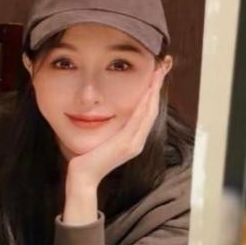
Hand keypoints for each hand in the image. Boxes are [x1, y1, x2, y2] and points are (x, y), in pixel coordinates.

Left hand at [67, 66, 166, 190]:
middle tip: (162, 68)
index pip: (147, 112)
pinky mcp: (126, 144)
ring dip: (154, 92)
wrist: (84, 176)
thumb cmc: (87, 157)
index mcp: (133, 139)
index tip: (156, 75)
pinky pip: (138, 120)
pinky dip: (144, 105)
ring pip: (149, 112)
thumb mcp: (102, 138)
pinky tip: (148, 92)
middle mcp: (137, 141)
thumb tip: (107, 111)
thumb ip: (110, 128)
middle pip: (152, 109)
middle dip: (157, 88)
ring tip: (158, 74)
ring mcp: (134, 143)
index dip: (153, 93)